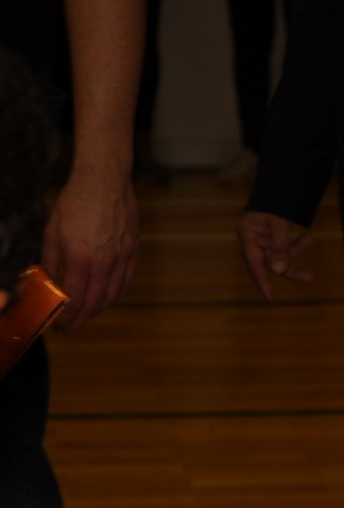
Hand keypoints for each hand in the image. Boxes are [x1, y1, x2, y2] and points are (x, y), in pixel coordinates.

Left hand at [42, 166, 138, 331]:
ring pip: (113, 294)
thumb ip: (50, 262)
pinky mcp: (134, 249)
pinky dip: (116, 293)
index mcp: (81, 257)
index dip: (66, 317)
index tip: (58, 326)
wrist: (105, 180)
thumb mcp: (53, 232)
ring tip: (86, 314)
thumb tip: (46, 284)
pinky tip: (107, 297)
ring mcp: (123, 256)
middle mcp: (106, 261)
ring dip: (99, 309)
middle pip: (95, 302)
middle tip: (70, 327)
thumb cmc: (75, 202)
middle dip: (81, 319)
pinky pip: (127, 279)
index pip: (75, 299)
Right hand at [238, 210, 313, 300]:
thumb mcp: (279, 224)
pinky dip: (298, 243)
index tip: (271, 297)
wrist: (282, 182)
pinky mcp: (275, 236)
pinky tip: (309, 235)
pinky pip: (286, 246)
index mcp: (248, 235)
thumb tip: (279, 271)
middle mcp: (254, 239)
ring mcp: (265, 238)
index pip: (255, 264)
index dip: (262, 281)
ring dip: (296, 250)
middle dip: (290, 268)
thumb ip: (279, 247)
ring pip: (281, 255)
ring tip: (310, 237)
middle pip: (270, 262)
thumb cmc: (275, 201)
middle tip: (309, 277)